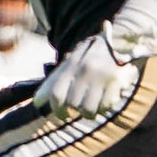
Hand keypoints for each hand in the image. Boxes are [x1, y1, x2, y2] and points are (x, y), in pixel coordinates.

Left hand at [34, 0, 156, 119]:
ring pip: (88, 109)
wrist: (119, 42)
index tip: (62, 114)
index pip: (56, 94)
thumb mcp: (68, 64)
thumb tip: (37, 103)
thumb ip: (51, 83)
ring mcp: (101, 76)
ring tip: (89, 110)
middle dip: (74, 110)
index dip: (57, 108)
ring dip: (88, 113)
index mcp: (71, 65)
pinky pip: (106, 105)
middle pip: (73, 104)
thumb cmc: (88, 58)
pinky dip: (104, 108)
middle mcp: (85, 70)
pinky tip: (103, 104)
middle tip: (76, 110)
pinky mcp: (116, 81)